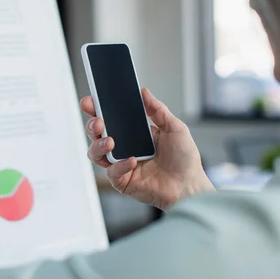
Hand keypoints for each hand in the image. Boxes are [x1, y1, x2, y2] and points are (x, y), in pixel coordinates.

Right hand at [81, 89, 214, 209]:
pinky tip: (132, 161)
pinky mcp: (122, 181)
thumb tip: (144, 92)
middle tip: (99, 122)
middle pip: (96, 134)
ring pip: (95, 153)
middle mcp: (123, 148)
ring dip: (98, 145)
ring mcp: (121, 164)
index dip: (96, 110)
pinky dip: (119, 165)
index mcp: (133, 133)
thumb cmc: (184, 160)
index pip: (109, 118)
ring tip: (110, 142)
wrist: (189, 186)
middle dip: (92, 125)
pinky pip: (112, 172)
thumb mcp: (174, 127)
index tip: (90, 102)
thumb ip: (158, 109)